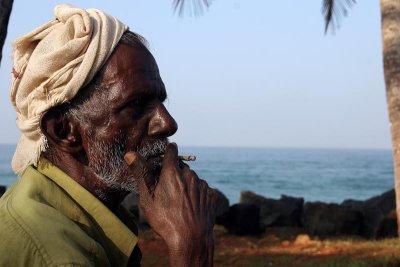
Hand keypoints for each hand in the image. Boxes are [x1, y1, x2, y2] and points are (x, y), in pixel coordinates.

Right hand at [124, 143, 217, 265]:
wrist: (191, 239)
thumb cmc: (165, 220)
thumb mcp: (148, 199)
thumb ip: (141, 174)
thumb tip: (130, 154)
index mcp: (172, 173)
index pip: (171, 151)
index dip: (168, 151)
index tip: (167, 152)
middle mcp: (190, 175)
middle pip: (182, 168)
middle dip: (175, 174)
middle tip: (168, 190)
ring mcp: (202, 185)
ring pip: (193, 179)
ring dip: (187, 185)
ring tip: (180, 203)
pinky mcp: (212, 195)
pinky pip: (203, 190)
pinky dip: (198, 195)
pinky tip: (192, 208)